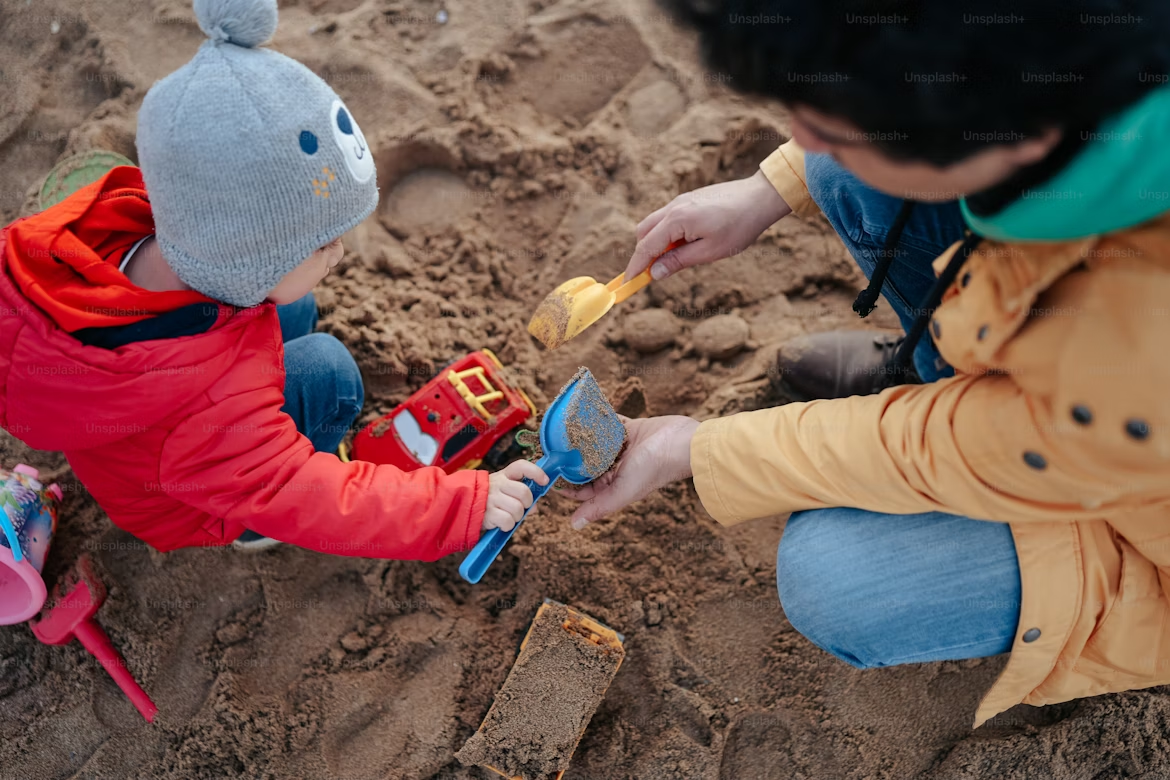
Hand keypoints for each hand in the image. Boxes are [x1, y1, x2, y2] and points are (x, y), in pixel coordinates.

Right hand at [484, 460, 548, 532]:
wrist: (463, 507)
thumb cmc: (489, 499)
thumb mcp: (503, 492)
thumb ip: (520, 496)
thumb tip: (534, 508)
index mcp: (503, 475)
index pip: (521, 466)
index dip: (535, 472)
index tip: (544, 481)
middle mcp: (498, 484)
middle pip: (524, 492)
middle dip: (527, 503)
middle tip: (521, 507)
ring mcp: (491, 498)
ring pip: (517, 508)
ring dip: (517, 516)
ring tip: (509, 516)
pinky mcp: (487, 513)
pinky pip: (508, 521)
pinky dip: (508, 525)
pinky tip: (501, 523)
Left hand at [563, 415, 699, 528]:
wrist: (682, 442)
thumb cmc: (654, 469)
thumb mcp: (623, 490)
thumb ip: (599, 506)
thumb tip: (574, 525)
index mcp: (614, 485)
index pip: (583, 488)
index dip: (566, 483)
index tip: (548, 472)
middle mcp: (617, 469)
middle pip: (587, 465)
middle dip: (571, 458)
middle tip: (551, 446)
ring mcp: (623, 448)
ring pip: (596, 445)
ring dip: (582, 438)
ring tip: (562, 429)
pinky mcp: (631, 429)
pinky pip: (609, 425)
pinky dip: (598, 421)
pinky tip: (583, 415)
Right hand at [624, 170, 791, 281]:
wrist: (760, 197)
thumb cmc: (739, 226)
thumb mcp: (709, 251)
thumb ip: (678, 261)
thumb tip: (654, 274)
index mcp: (676, 220)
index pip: (646, 247)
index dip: (635, 266)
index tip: (627, 282)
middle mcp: (673, 207)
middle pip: (643, 232)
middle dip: (642, 253)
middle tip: (652, 273)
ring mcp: (680, 201)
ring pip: (654, 224)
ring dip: (655, 243)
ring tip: (674, 259)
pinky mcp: (689, 200)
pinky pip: (667, 218)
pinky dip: (666, 233)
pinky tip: (685, 244)